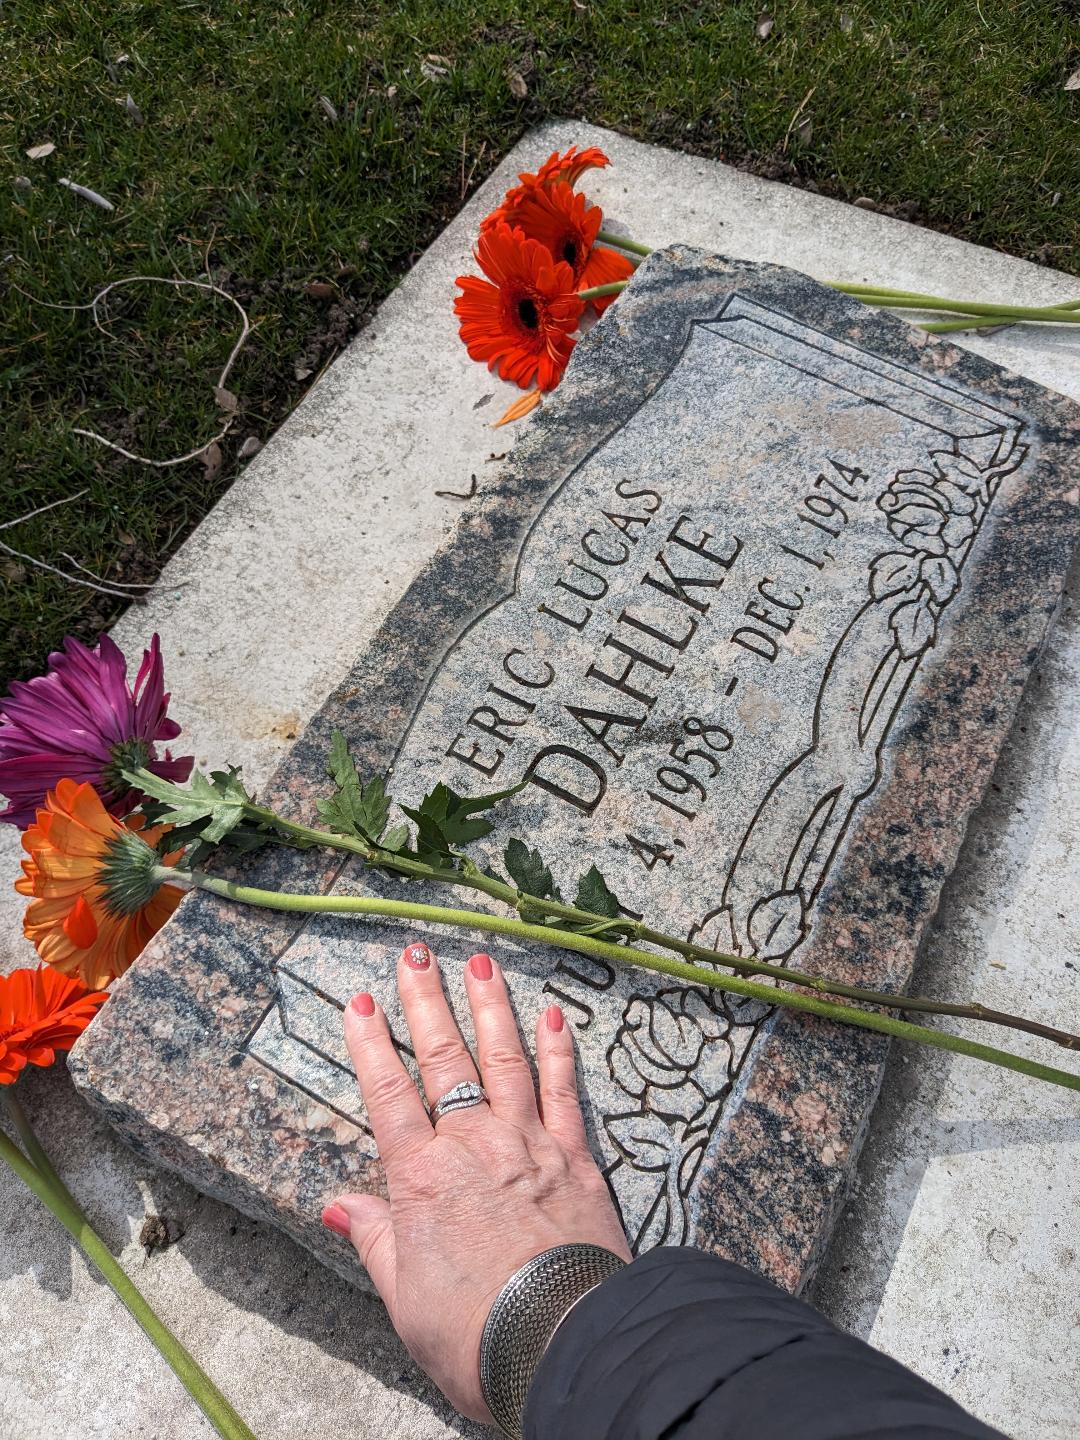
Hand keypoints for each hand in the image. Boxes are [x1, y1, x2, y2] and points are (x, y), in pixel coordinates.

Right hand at [321, 940, 630, 1422]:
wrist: (561, 1343)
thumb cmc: (475, 1333)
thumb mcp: (404, 1298)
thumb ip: (375, 1239)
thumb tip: (339, 1205)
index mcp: (422, 1180)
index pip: (388, 1095)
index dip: (371, 1045)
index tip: (361, 1001)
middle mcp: (473, 1146)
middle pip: (445, 1061)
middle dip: (427, 1002)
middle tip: (414, 954)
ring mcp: (528, 1144)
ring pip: (506, 1059)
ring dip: (491, 1007)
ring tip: (480, 963)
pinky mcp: (576, 1157)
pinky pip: (564, 1091)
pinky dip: (559, 1050)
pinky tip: (554, 1015)